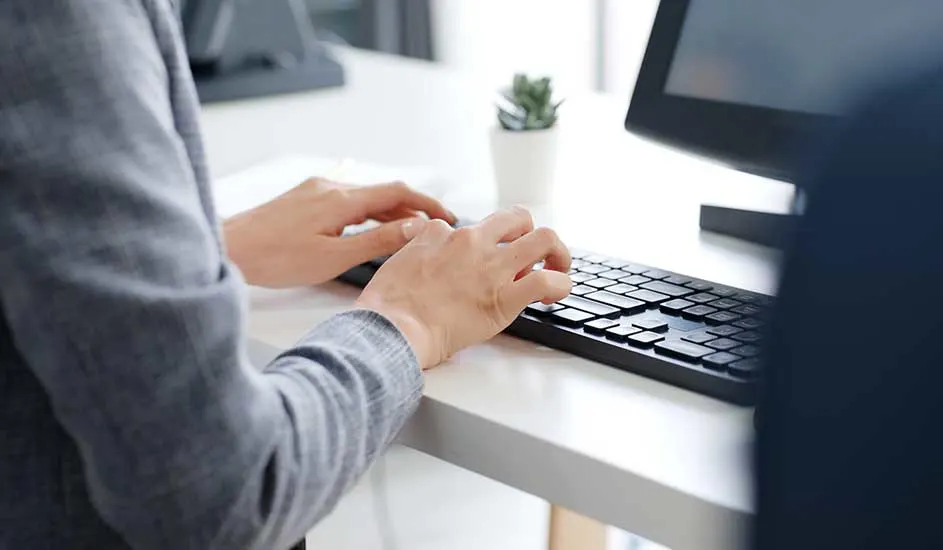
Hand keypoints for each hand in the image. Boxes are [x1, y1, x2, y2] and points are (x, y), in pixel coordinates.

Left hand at [223, 178, 455, 287]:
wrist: (229, 248)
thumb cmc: (275, 258)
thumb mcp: (333, 256)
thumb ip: (377, 240)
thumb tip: (415, 228)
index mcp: (341, 199)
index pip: (398, 192)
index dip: (427, 203)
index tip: (447, 216)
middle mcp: (330, 186)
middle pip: (383, 192)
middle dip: (412, 209)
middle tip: (433, 230)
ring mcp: (315, 189)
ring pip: (364, 197)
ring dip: (389, 213)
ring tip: (408, 235)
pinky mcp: (304, 197)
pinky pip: (346, 200)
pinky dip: (367, 213)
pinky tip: (369, 230)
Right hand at [355, 206, 571, 368]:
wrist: (390, 329)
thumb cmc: (387, 306)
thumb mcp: (398, 260)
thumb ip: (419, 249)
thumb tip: (427, 249)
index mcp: (443, 233)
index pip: (477, 226)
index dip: (487, 245)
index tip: (485, 265)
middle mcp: (471, 242)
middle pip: (518, 217)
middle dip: (531, 234)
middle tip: (533, 256)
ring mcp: (490, 267)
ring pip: (544, 238)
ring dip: (557, 253)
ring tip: (556, 268)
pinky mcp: (504, 298)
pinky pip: (548, 281)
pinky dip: (560, 286)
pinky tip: (552, 296)